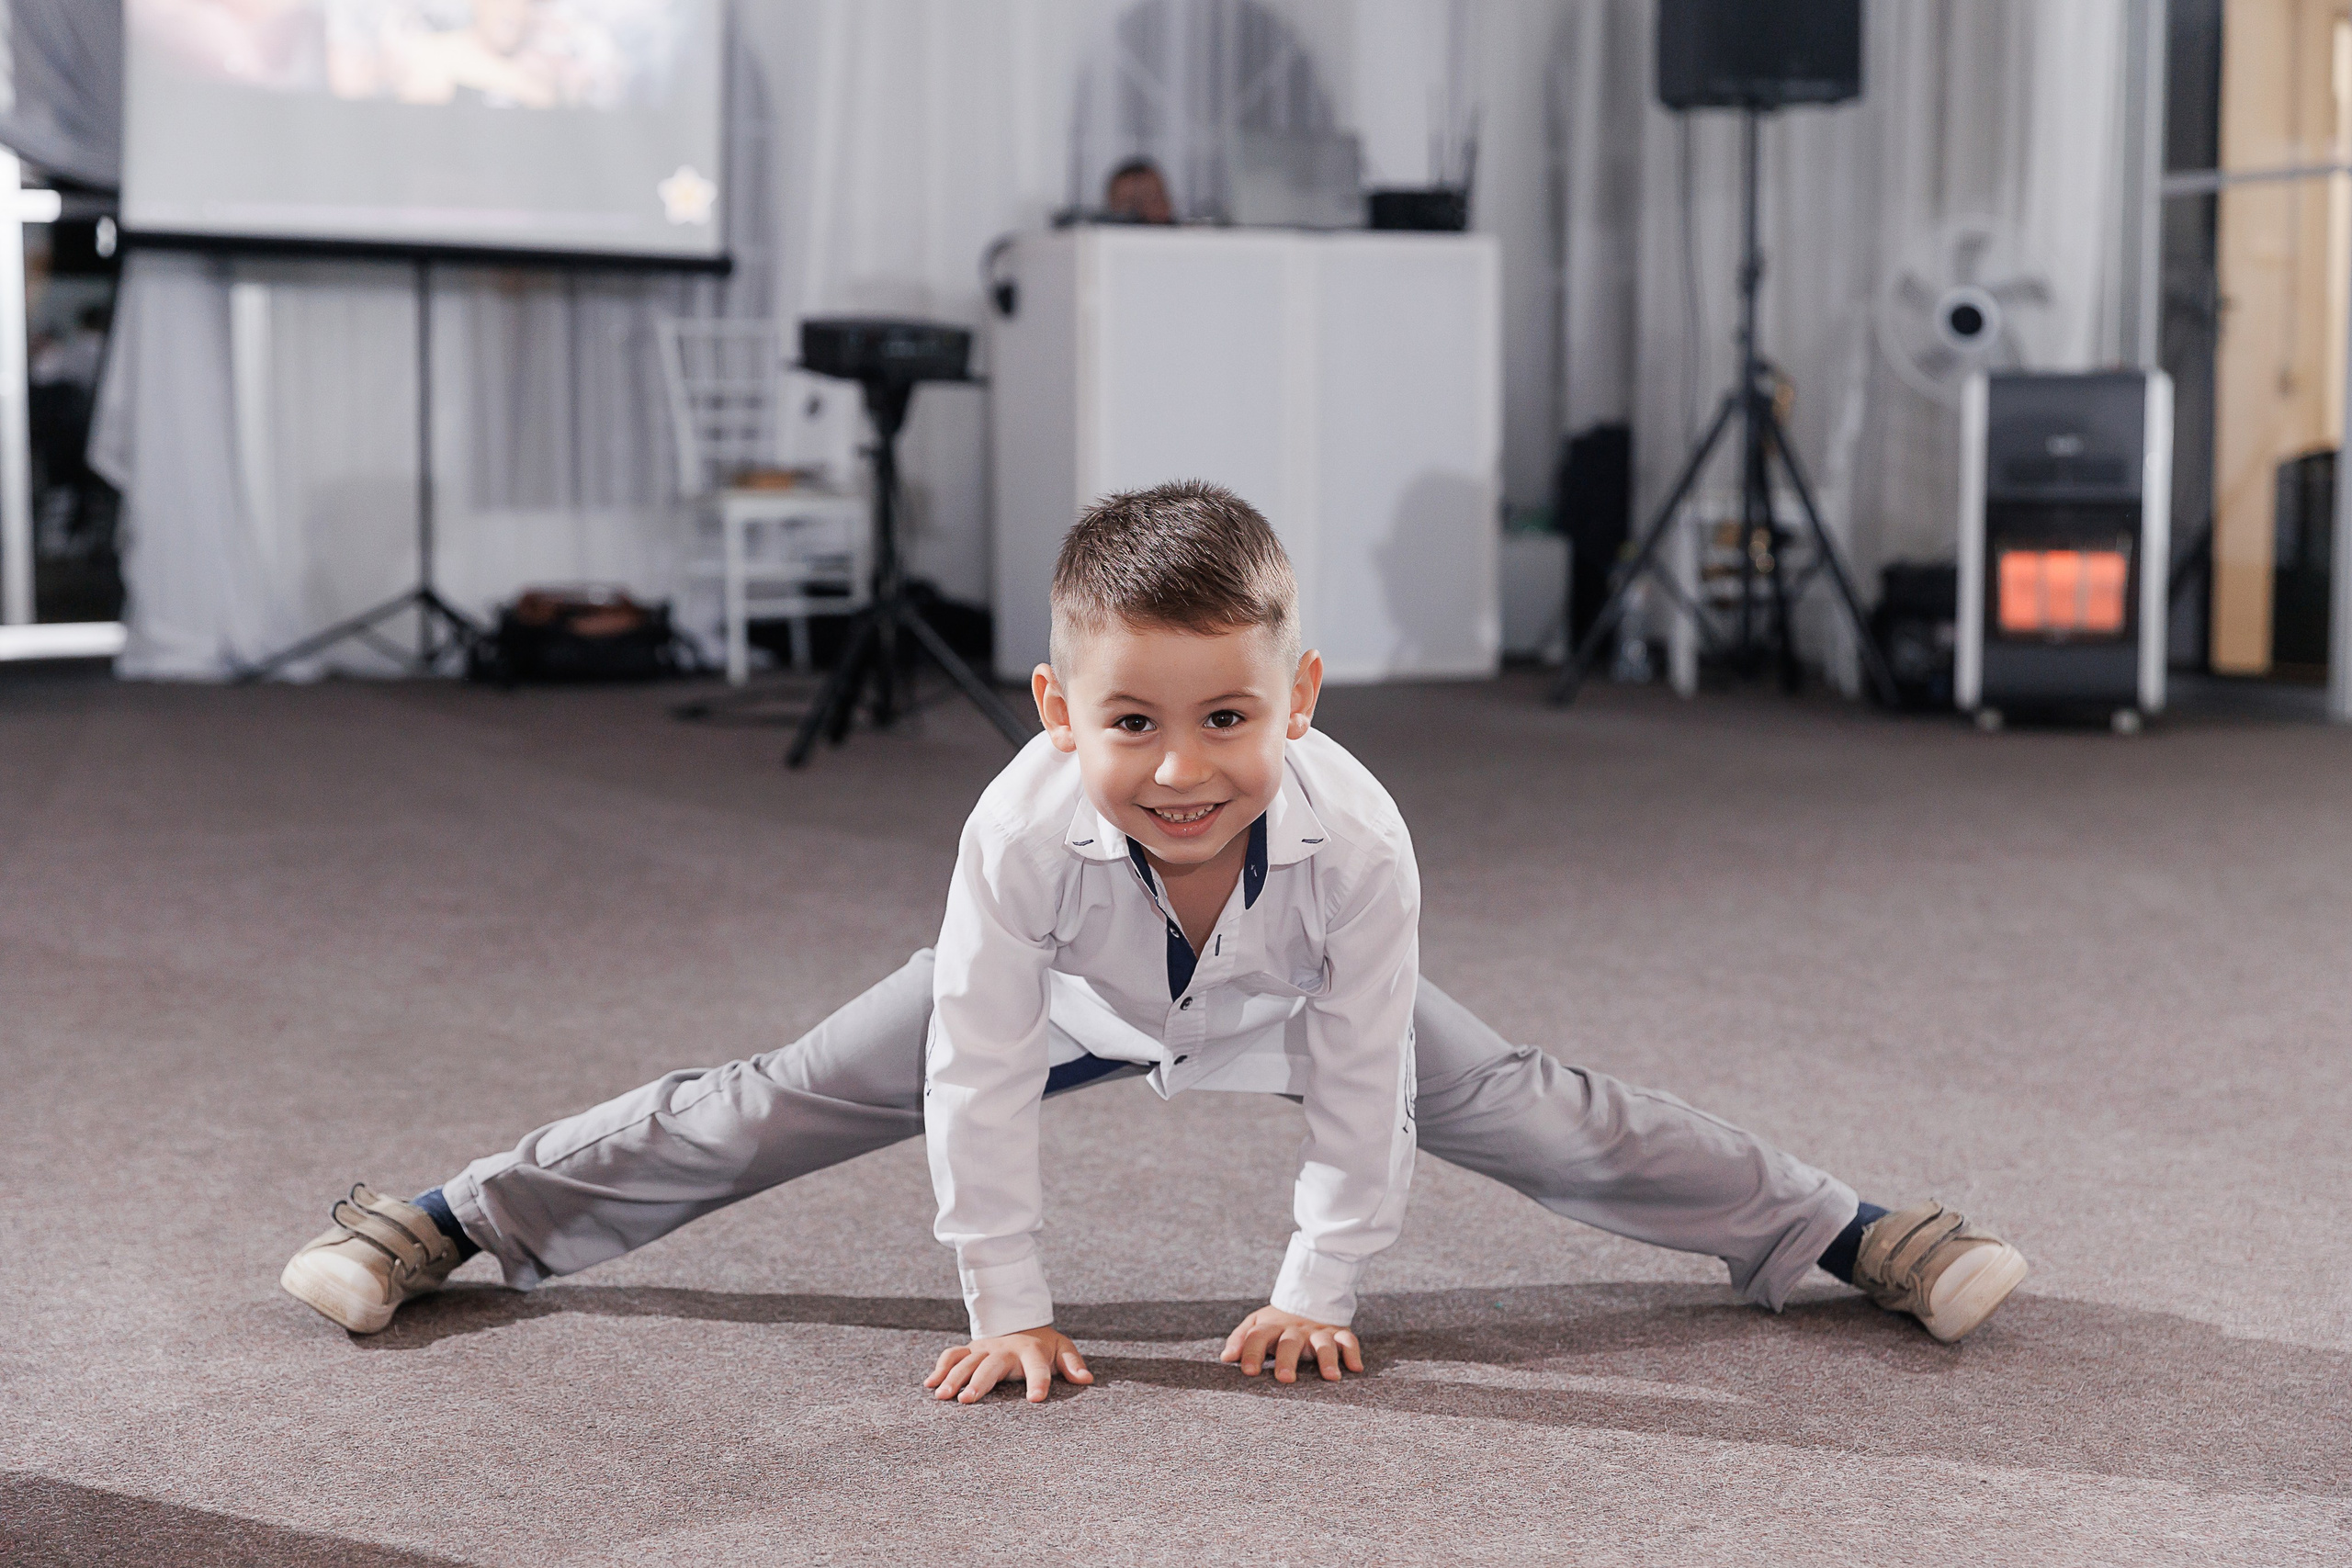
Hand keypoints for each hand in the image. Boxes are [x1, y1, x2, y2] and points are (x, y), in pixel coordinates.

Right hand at [925, 1326, 1093, 1404]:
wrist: (1020, 1322)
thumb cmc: (1043, 1345)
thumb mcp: (1063, 1349)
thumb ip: (1073, 1364)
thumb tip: (1087, 1379)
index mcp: (1031, 1350)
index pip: (1037, 1367)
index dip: (1039, 1382)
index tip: (1036, 1400)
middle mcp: (1005, 1349)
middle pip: (991, 1365)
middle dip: (980, 1381)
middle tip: (968, 1401)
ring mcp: (984, 1349)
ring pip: (967, 1361)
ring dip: (954, 1378)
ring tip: (943, 1396)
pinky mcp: (970, 1350)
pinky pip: (952, 1356)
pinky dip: (940, 1368)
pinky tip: (930, 1385)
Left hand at [1219, 1305, 1364, 1383]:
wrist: (1309, 1297)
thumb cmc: (1277, 1323)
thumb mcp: (1256, 1324)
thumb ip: (1240, 1339)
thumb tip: (1225, 1358)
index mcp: (1271, 1326)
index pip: (1257, 1336)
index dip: (1250, 1352)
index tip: (1247, 1371)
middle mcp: (1295, 1329)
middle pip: (1289, 1342)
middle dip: (1287, 1359)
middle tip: (1285, 1378)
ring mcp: (1318, 1331)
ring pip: (1323, 1342)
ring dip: (1327, 1358)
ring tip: (1330, 1377)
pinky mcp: (1338, 1332)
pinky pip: (1348, 1340)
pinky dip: (1352, 1352)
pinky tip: (1355, 1368)